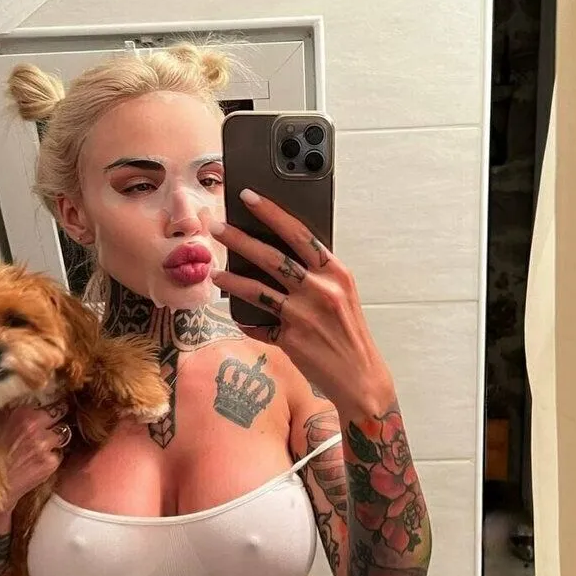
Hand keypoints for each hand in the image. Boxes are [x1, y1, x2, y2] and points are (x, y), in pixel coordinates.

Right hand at [0, 401, 70, 516]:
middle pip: (61, 415)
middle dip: (57, 419)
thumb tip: (28, 405)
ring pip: (63, 434)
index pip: (51, 403)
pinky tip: (39, 460)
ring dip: (55, 438)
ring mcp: (45, 445)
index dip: (52, 407)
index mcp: (22, 413)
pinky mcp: (50, 463)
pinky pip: (59, 454)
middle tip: (53, 423)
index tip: (52, 410)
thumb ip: (16, 412)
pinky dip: (52, 456)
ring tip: (44, 444)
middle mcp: (36, 427)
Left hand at [209, 190, 392, 411]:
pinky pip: (258, 323)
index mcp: (336, 272)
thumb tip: (277, 255)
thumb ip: (316, 275)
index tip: (249, 197)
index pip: (299, 233)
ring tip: (215, 271)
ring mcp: (304, 314)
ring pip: (257, 288)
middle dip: (239, 239)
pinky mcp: (291, 338)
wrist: (360, 377)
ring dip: (232, 278)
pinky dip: (245, 318)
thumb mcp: (341, 295)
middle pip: (272, 256)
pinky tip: (234, 312)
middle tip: (216, 227)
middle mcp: (321, 289)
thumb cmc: (348, 334)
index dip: (271, 212)